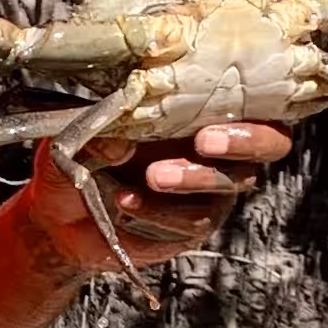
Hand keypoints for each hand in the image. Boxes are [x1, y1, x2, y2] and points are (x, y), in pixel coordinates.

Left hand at [10, 118, 294, 274]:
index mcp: (203, 109)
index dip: (253, 101)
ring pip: (227, 185)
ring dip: (192, 179)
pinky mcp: (192, 227)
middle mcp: (219, 148)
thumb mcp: (80, 131)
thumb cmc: (80, 153)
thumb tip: (122, 138)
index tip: (221, 100)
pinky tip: (127, 201)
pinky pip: (193, 222)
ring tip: (152, 175)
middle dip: (241, 141)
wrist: (59, 212)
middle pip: (269, 144)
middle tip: (203, 142)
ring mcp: (211, 190)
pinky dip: (160, 211)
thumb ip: (99, 127)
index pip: (257, 100)